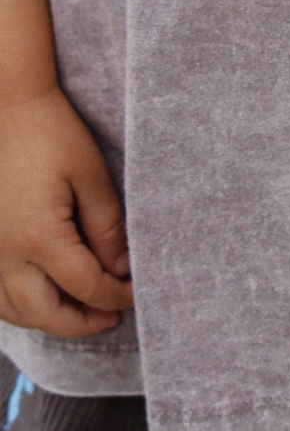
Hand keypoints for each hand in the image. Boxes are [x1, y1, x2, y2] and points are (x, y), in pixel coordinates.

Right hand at [0, 86, 133, 336]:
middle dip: (83, 322)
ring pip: (15, 312)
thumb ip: (108, 227)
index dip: (115, 296)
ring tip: (82, 311)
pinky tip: (42, 298)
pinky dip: (20, 307)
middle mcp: (5, 255)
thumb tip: (121, 269)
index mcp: (39, 237)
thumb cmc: (52, 135)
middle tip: (112, 315)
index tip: (136, 293)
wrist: (8, 108)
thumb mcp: (91, 176)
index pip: (85, 286)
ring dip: (50, 320)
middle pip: (46, 314)